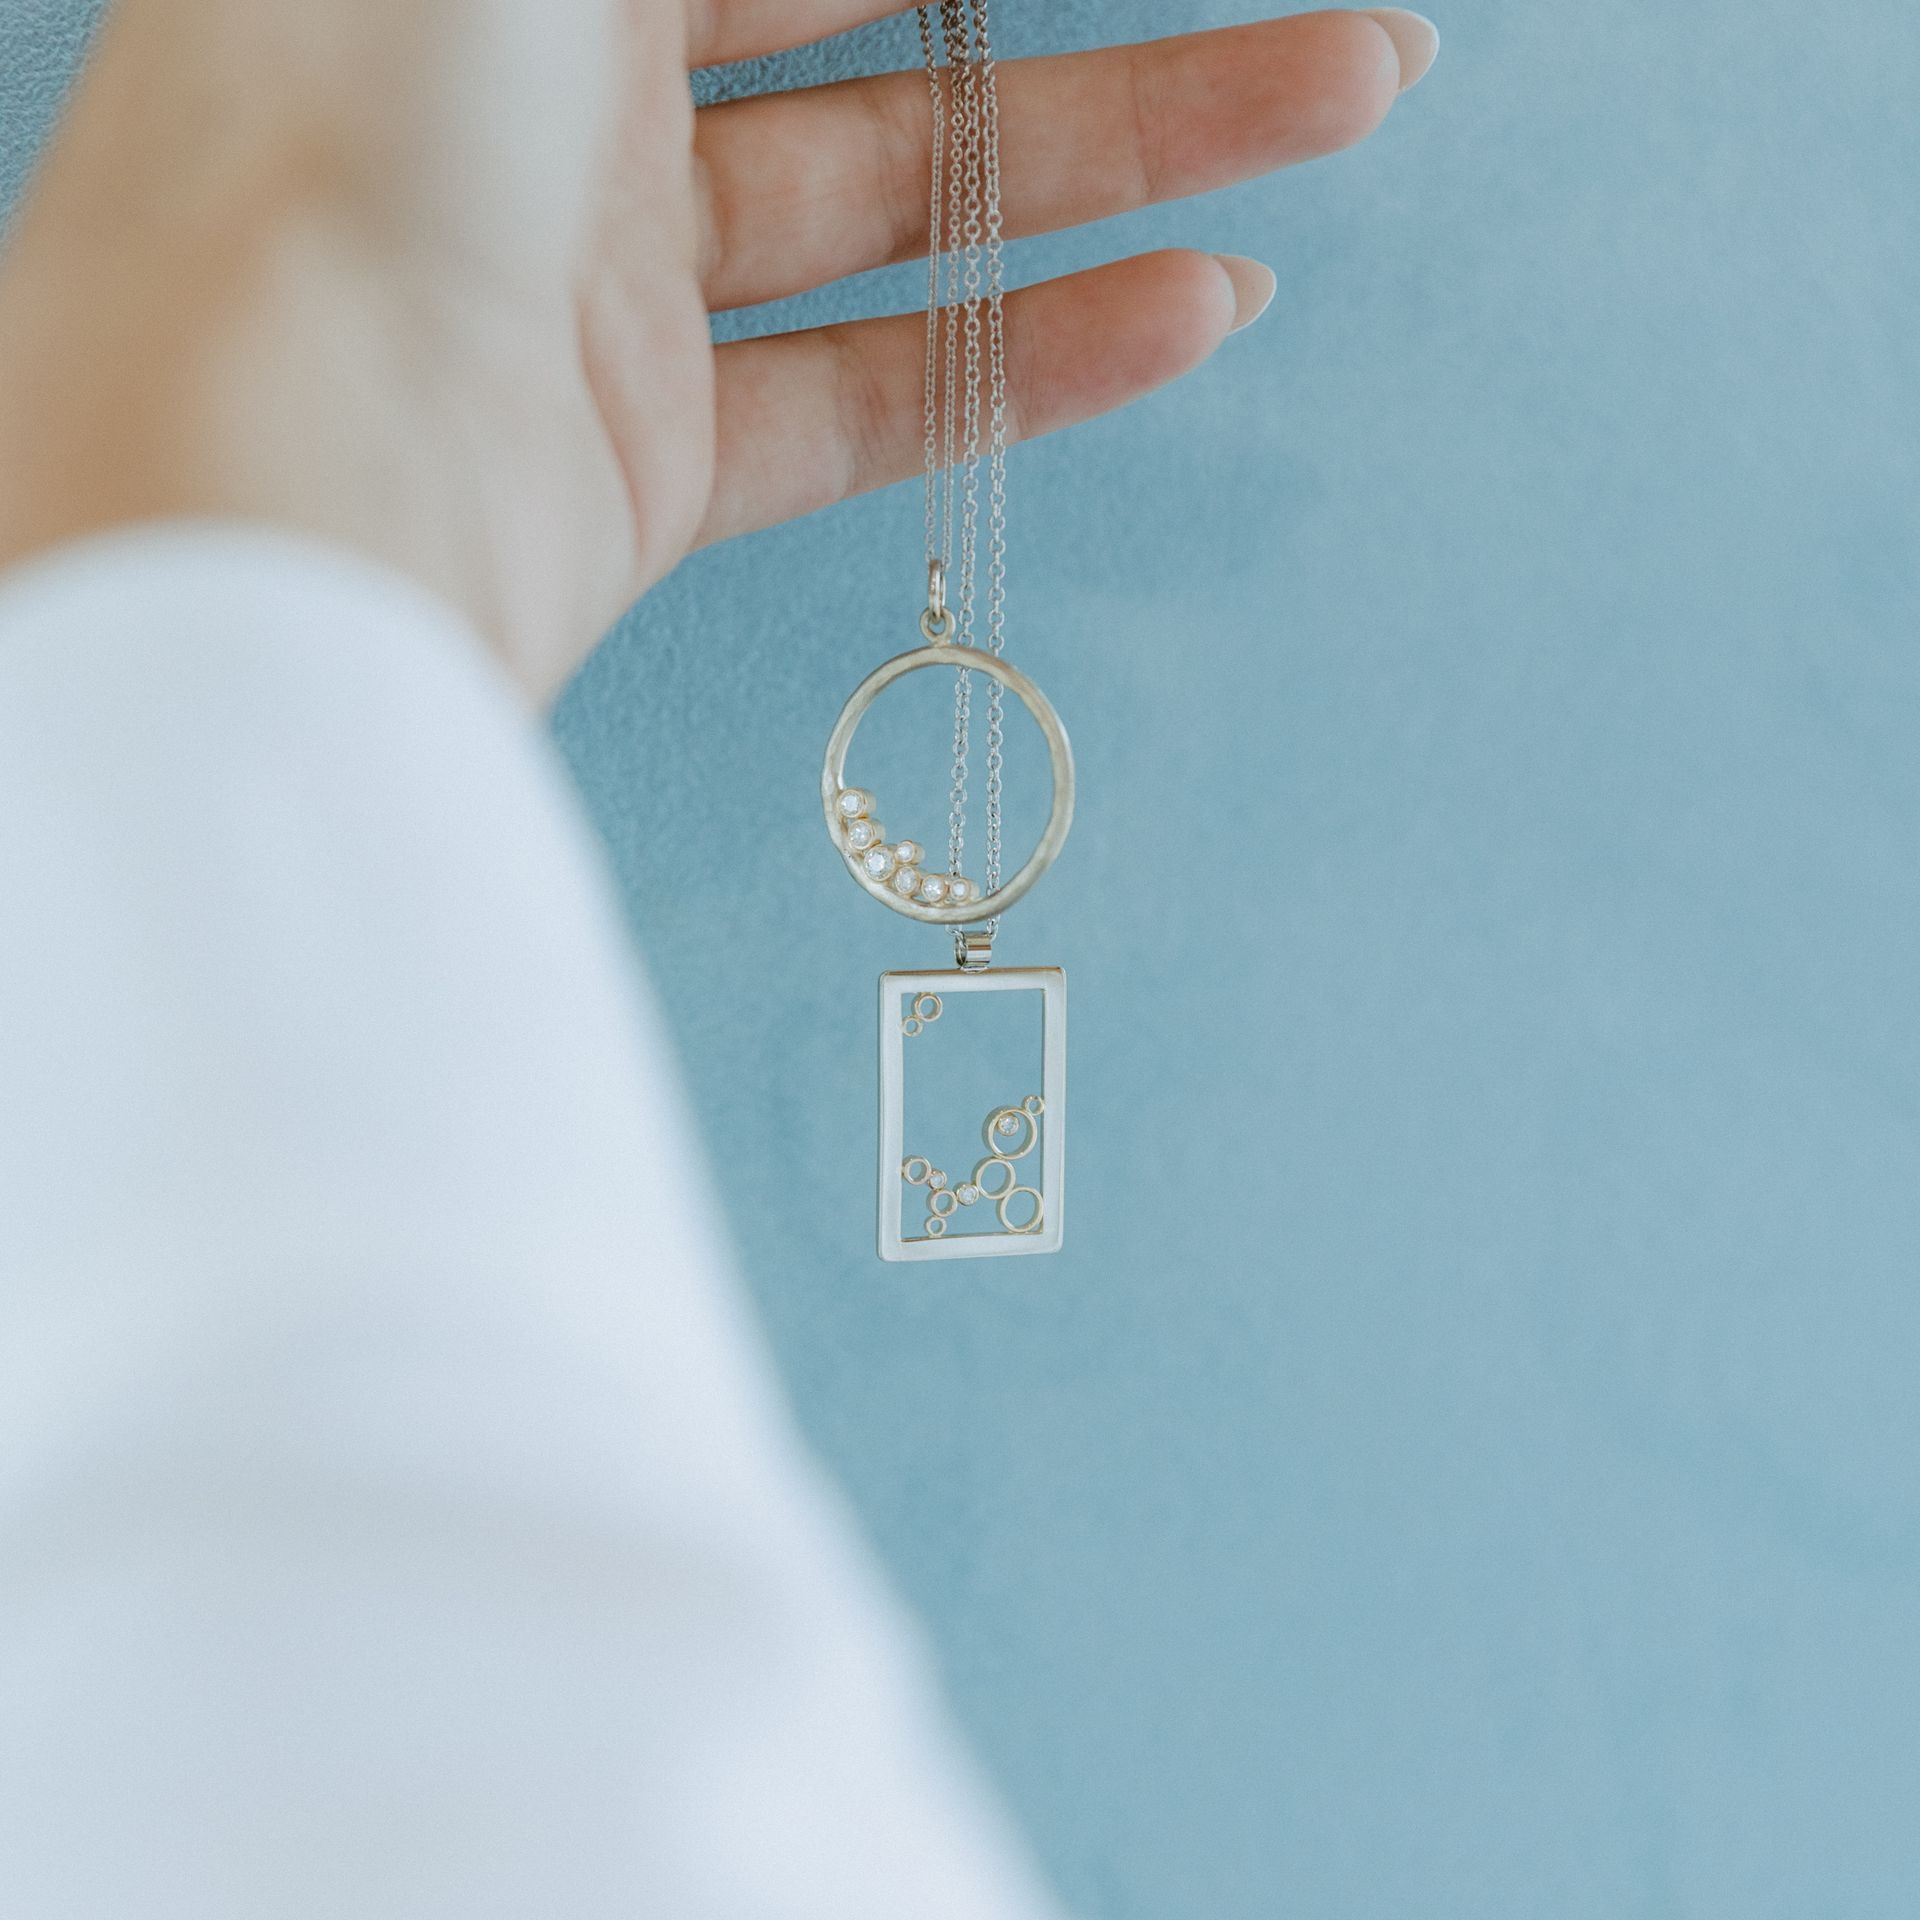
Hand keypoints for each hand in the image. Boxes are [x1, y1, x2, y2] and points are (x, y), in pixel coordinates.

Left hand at [0, 2, 1434, 697]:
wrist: (258, 504)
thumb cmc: (334, 136)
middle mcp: (550, 104)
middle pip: (878, 21)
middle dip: (1097, 14)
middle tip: (1302, 8)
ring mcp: (606, 293)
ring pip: (910, 211)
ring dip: (1127, 163)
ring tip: (1332, 107)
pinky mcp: (645, 466)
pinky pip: (874, 394)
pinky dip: (1035, 359)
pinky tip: (1192, 306)